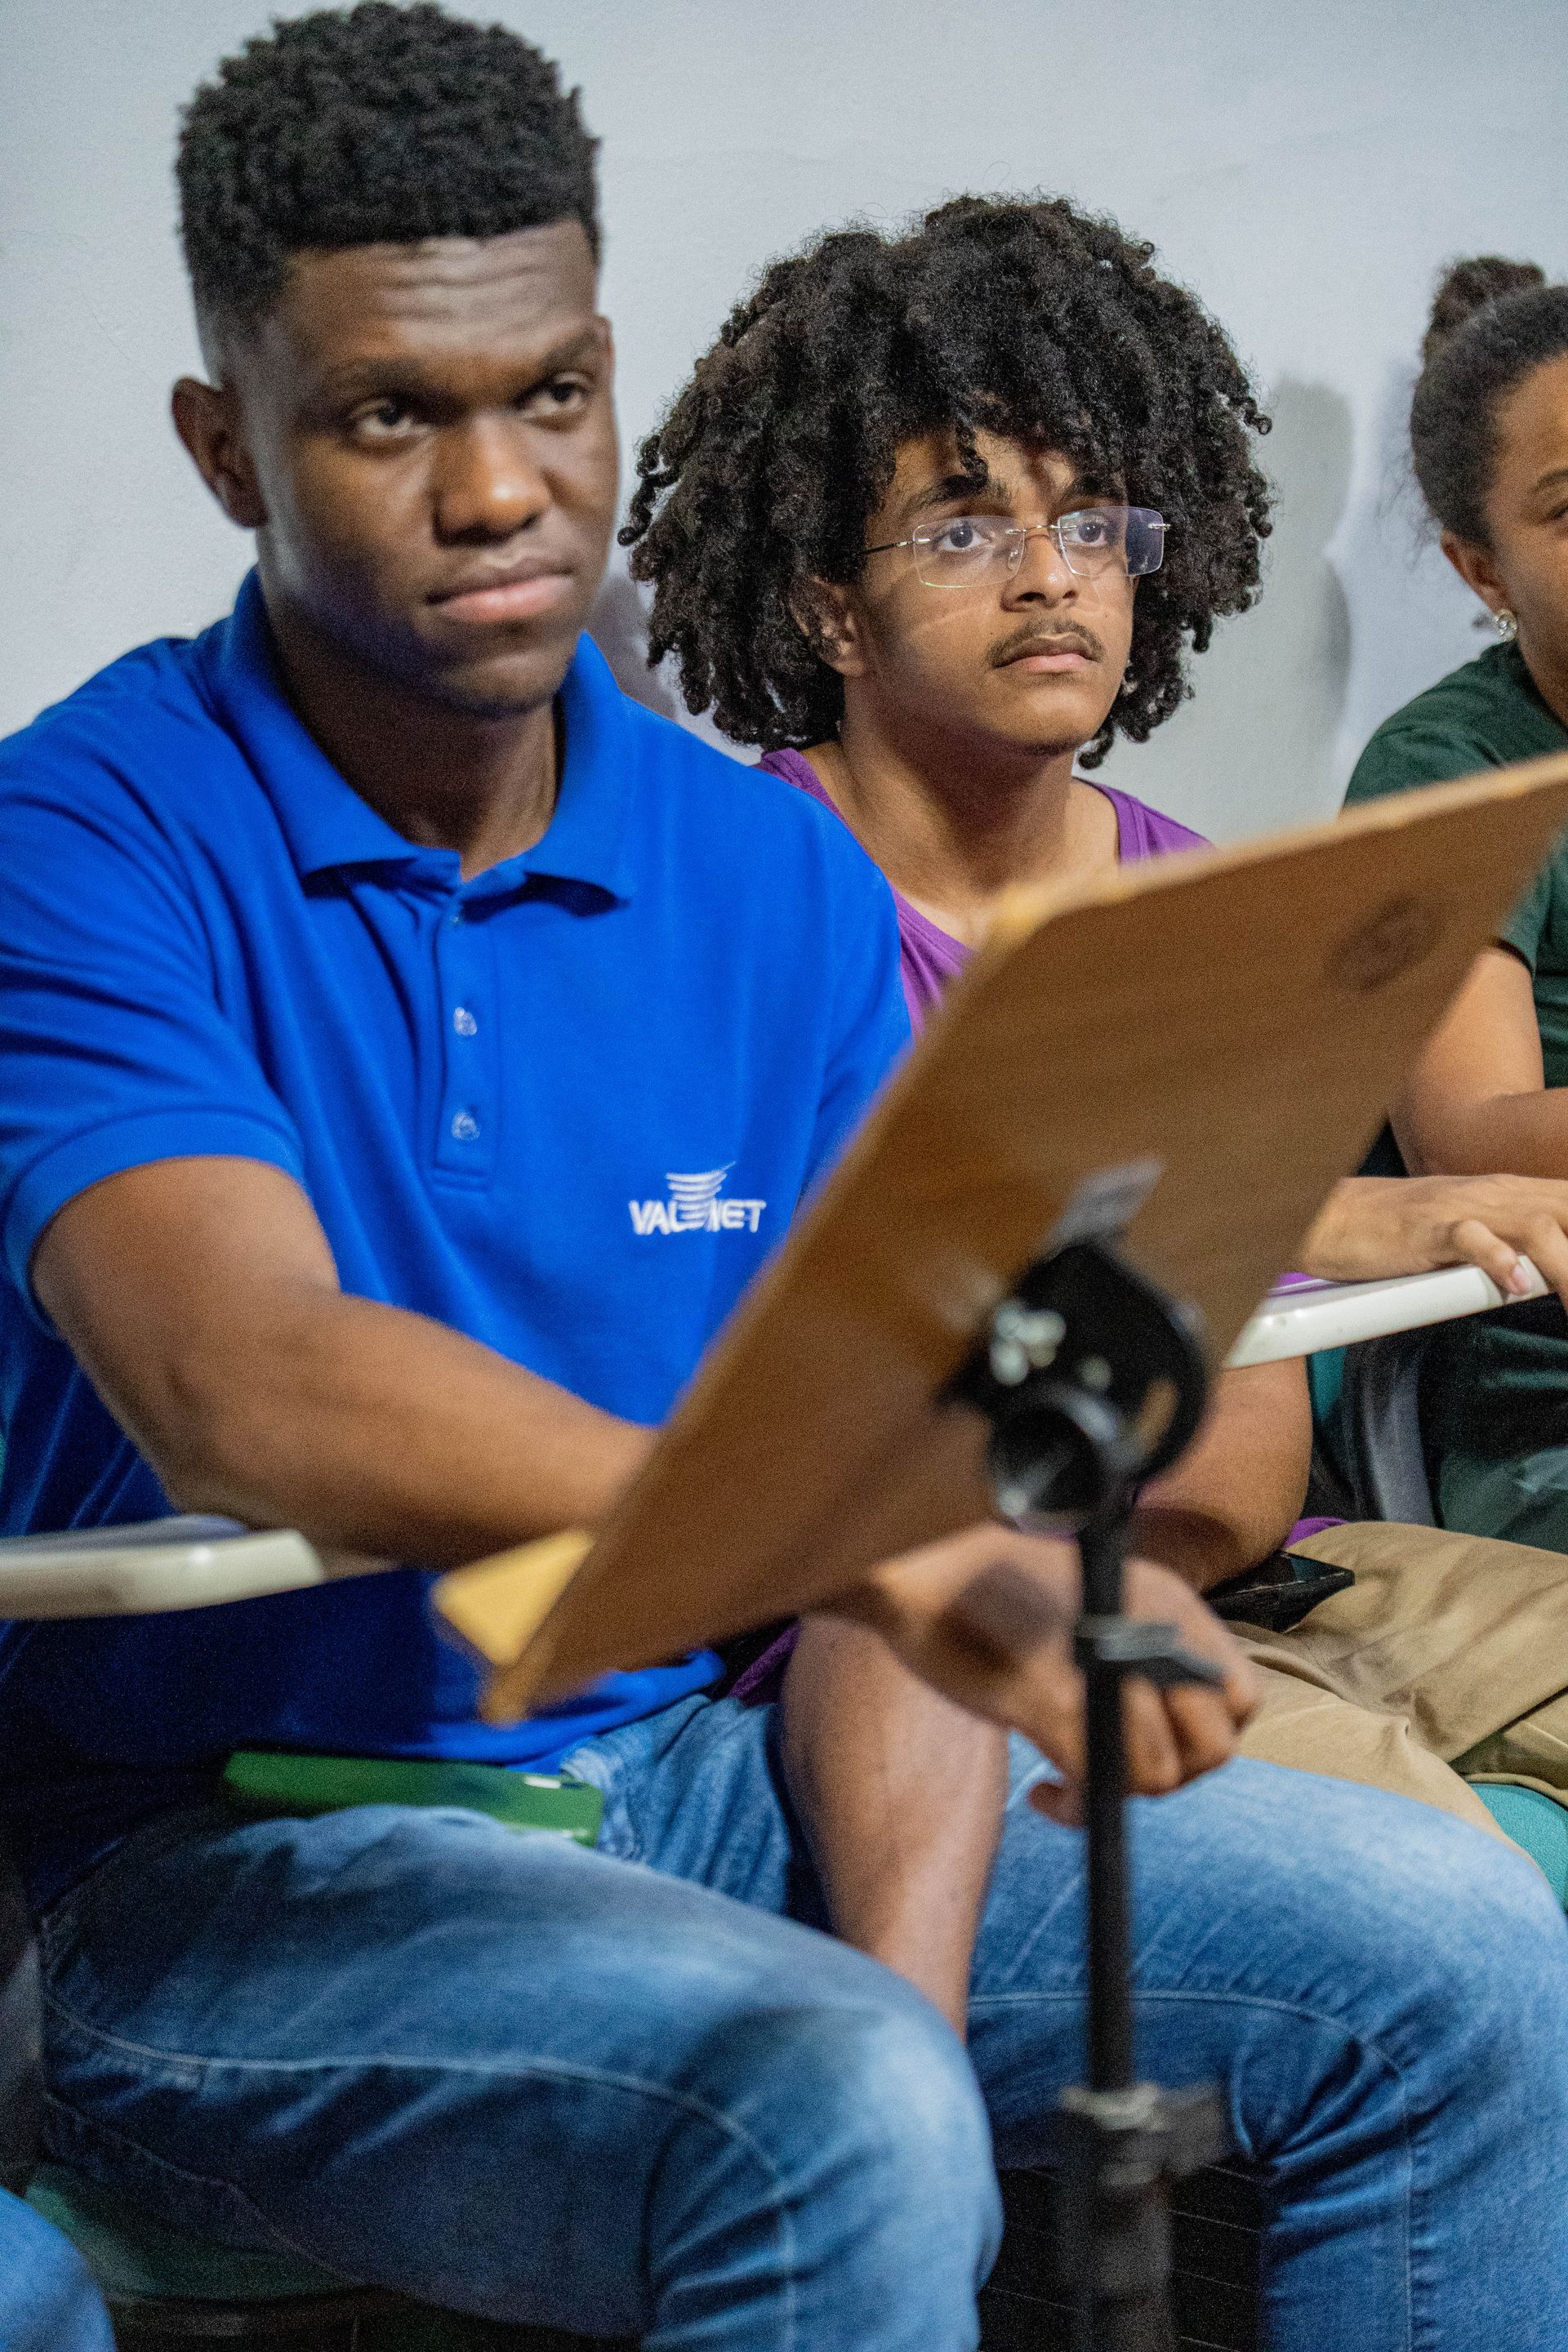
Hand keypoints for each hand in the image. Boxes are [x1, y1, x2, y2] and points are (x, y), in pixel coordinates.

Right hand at [826, 1525, 1258, 1822]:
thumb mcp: (1096, 1604)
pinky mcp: (1051, 1696)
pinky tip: (1045, 1793)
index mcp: (1168, 1602)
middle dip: (1170, 1775)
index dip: (1207, 1735)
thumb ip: (1141, 1652)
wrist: (920, 1567)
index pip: (1241, 1696)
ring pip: (1161, 1774)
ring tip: (1067, 1779)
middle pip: (1215, 1743)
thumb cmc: (994, 1588)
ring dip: (1117, 1794)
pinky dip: (1079, 1807)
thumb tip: (1168, 1726)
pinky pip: (1100, 1785)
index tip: (1155, 1743)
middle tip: (1112, 1768)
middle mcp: (1149, 1630)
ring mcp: (1102, 1665)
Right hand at [1302, 1174, 1567, 1308]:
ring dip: (1566, 1268)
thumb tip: (1551, 1277)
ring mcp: (1465, 1208)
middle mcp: (1499, 1193)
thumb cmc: (1404, 1232)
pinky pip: (1471, 1238)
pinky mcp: (1427, 1228)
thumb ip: (1519, 1249)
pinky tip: (1516, 1286)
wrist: (1334, 1217)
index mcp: (1516, 1194)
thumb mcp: (1475, 1235)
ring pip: (1537, 1227)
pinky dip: (1499, 1261)